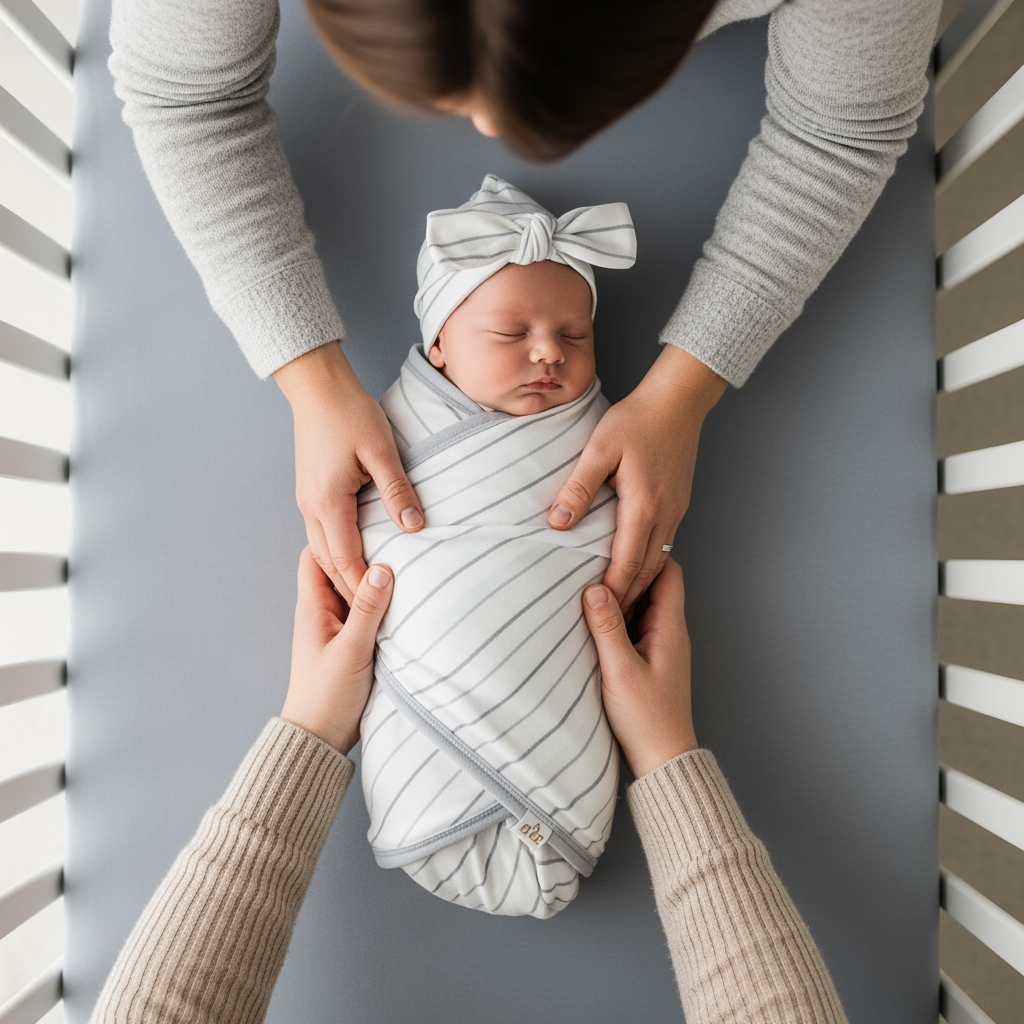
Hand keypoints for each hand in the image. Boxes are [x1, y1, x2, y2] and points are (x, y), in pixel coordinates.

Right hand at [275, 343, 422, 600]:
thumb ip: (397, 491)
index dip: (363, 586)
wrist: (317, 387)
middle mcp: (310, 507)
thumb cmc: (349, 413)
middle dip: (349, 589)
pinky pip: (320, 533)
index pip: (345, 560)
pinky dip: (335, 553)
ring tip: (364, 593)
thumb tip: (414, 526)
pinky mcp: (310, 492)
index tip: (382, 608)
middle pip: (329, 562)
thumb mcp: (381, 452)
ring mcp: (306, 500)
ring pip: (321, 550)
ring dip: (341, 573)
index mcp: (327, 502)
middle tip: (373, 615)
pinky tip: (353, 556)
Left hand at [281, 548, 392, 752]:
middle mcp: (323, 612)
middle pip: (340, 569)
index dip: (337, 536)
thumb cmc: (326, 697)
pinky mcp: (352, 644)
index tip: (367, 524)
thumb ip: (368, 609)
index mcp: (313, 607)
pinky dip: (381, 605)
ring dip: (375, 582)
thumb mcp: (352, 650)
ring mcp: (338, 628)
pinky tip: (403, 601)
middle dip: (363, 554)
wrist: (321, 739)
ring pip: (356, 591)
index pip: (317, 555)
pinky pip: (366, 613)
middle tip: (393, 539)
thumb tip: (384, 568)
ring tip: (405, 564)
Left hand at [548, 345, 725, 608]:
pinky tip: (636, 570)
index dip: (611, 591)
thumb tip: (559, 523)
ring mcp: (676, 512)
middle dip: (627, 599)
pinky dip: (650, 565)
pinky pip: (664, 545)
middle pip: (646, 571)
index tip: (594, 611)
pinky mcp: (678, 504)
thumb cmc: (636, 419)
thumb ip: (579, 486)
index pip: (626, 563)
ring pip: (659, 561)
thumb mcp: (600, 448)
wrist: (678, 400)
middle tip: (608, 623)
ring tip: (620, 606)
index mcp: (643, 506)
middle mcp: (665, 515)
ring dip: (640, 585)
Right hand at [582, 558, 696, 777]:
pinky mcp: (647, 660)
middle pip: (653, 585)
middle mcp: (669, 632)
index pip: (668, 571)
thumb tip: (594, 588)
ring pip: (641, 605)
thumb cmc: (647, 720)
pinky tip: (593, 623)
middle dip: (626, 572)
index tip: (614, 549)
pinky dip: (615, 619)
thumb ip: (607, 628)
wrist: (661, 760)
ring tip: (588, 589)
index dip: (644, 556)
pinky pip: (633, 626)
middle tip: (594, 564)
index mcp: (670, 628)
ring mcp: (659, 646)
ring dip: (619, 597)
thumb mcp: (620, 670)